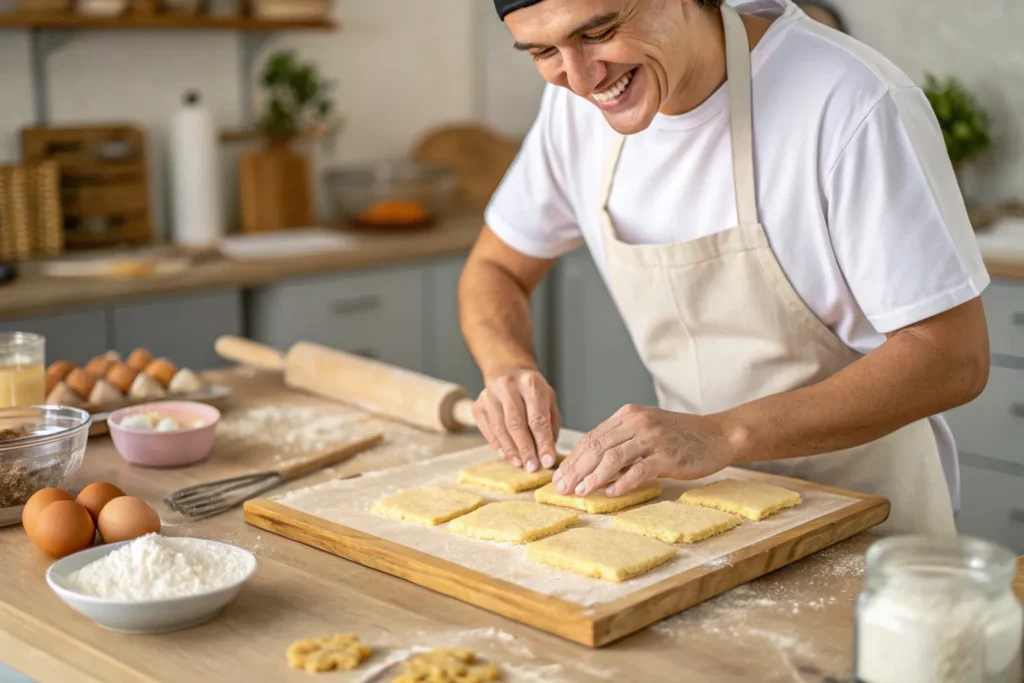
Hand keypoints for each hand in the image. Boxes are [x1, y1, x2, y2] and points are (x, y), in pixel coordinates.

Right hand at [472, 368, 561, 472]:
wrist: (507, 372)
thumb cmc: (532, 391)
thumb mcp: (548, 401)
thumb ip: (549, 426)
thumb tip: (546, 455)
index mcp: (531, 383)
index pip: (537, 418)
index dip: (542, 442)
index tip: (547, 461)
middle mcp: (508, 386)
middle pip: (516, 424)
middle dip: (525, 449)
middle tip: (532, 467)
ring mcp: (489, 394)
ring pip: (500, 428)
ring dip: (511, 449)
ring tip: (520, 463)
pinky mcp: (478, 404)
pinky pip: (487, 430)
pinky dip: (497, 444)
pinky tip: (506, 454)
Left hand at [554, 404, 735, 496]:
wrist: (717, 435)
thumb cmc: (679, 437)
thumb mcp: (645, 431)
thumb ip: (620, 443)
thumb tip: (589, 468)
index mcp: (627, 415)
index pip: (592, 438)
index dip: (572, 459)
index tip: (558, 477)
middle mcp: (637, 422)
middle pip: (597, 447)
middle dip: (576, 469)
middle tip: (561, 489)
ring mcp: (652, 437)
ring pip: (614, 458)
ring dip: (594, 477)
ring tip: (581, 492)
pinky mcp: (668, 454)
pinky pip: (640, 469)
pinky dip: (624, 482)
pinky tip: (612, 493)